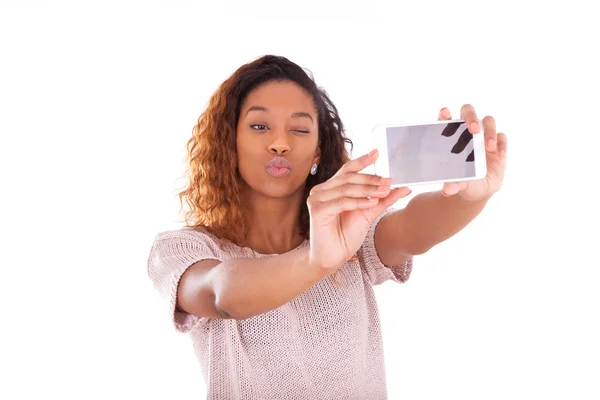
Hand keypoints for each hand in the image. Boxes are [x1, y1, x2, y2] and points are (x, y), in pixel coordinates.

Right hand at [307, 150, 411, 268]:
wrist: (332, 257)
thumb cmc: (345, 235)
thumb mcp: (368, 213)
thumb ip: (384, 200)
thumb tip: (404, 188)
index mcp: (332, 188)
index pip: (347, 170)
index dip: (362, 160)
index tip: (377, 153)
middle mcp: (322, 190)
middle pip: (348, 178)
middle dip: (371, 179)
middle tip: (389, 181)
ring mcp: (317, 199)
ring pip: (346, 188)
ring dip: (367, 189)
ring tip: (384, 191)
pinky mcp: (317, 211)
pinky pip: (341, 202)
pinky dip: (358, 201)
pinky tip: (371, 202)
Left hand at [438, 105, 507, 200]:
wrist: (479, 190)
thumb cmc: (464, 182)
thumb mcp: (459, 185)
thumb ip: (454, 185)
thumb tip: (446, 190)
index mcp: (452, 137)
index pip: (446, 120)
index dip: (445, 114)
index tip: (444, 113)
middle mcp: (468, 132)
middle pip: (469, 112)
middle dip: (471, 117)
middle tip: (473, 129)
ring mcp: (484, 137)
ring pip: (488, 121)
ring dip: (489, 132)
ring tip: (488, 148)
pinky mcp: (498, 145)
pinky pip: (502, 138)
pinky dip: (501, 145)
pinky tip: (499, 157)